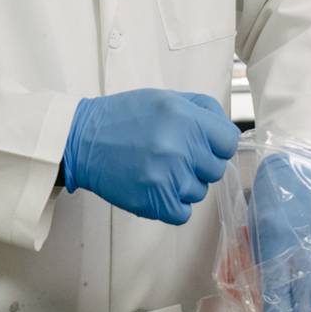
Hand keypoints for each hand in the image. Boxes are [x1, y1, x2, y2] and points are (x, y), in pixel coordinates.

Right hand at [64, 89, 238, 224]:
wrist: (82, 140)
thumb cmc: (123, 117)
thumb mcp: (165, 98)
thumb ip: (202, 111)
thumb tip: (227, 132)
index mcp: (185, 118)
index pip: (228, 142)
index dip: (218, 143)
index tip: (204, 144)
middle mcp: (179, 148)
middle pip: (216, 169)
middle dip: (199, 163)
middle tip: (175, 155)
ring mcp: (167, 177)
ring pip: (199, 192)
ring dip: (184, 184)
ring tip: (160, 169)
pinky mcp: (155, 202)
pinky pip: (184, 213)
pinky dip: (172, 204)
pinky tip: (157, 187)